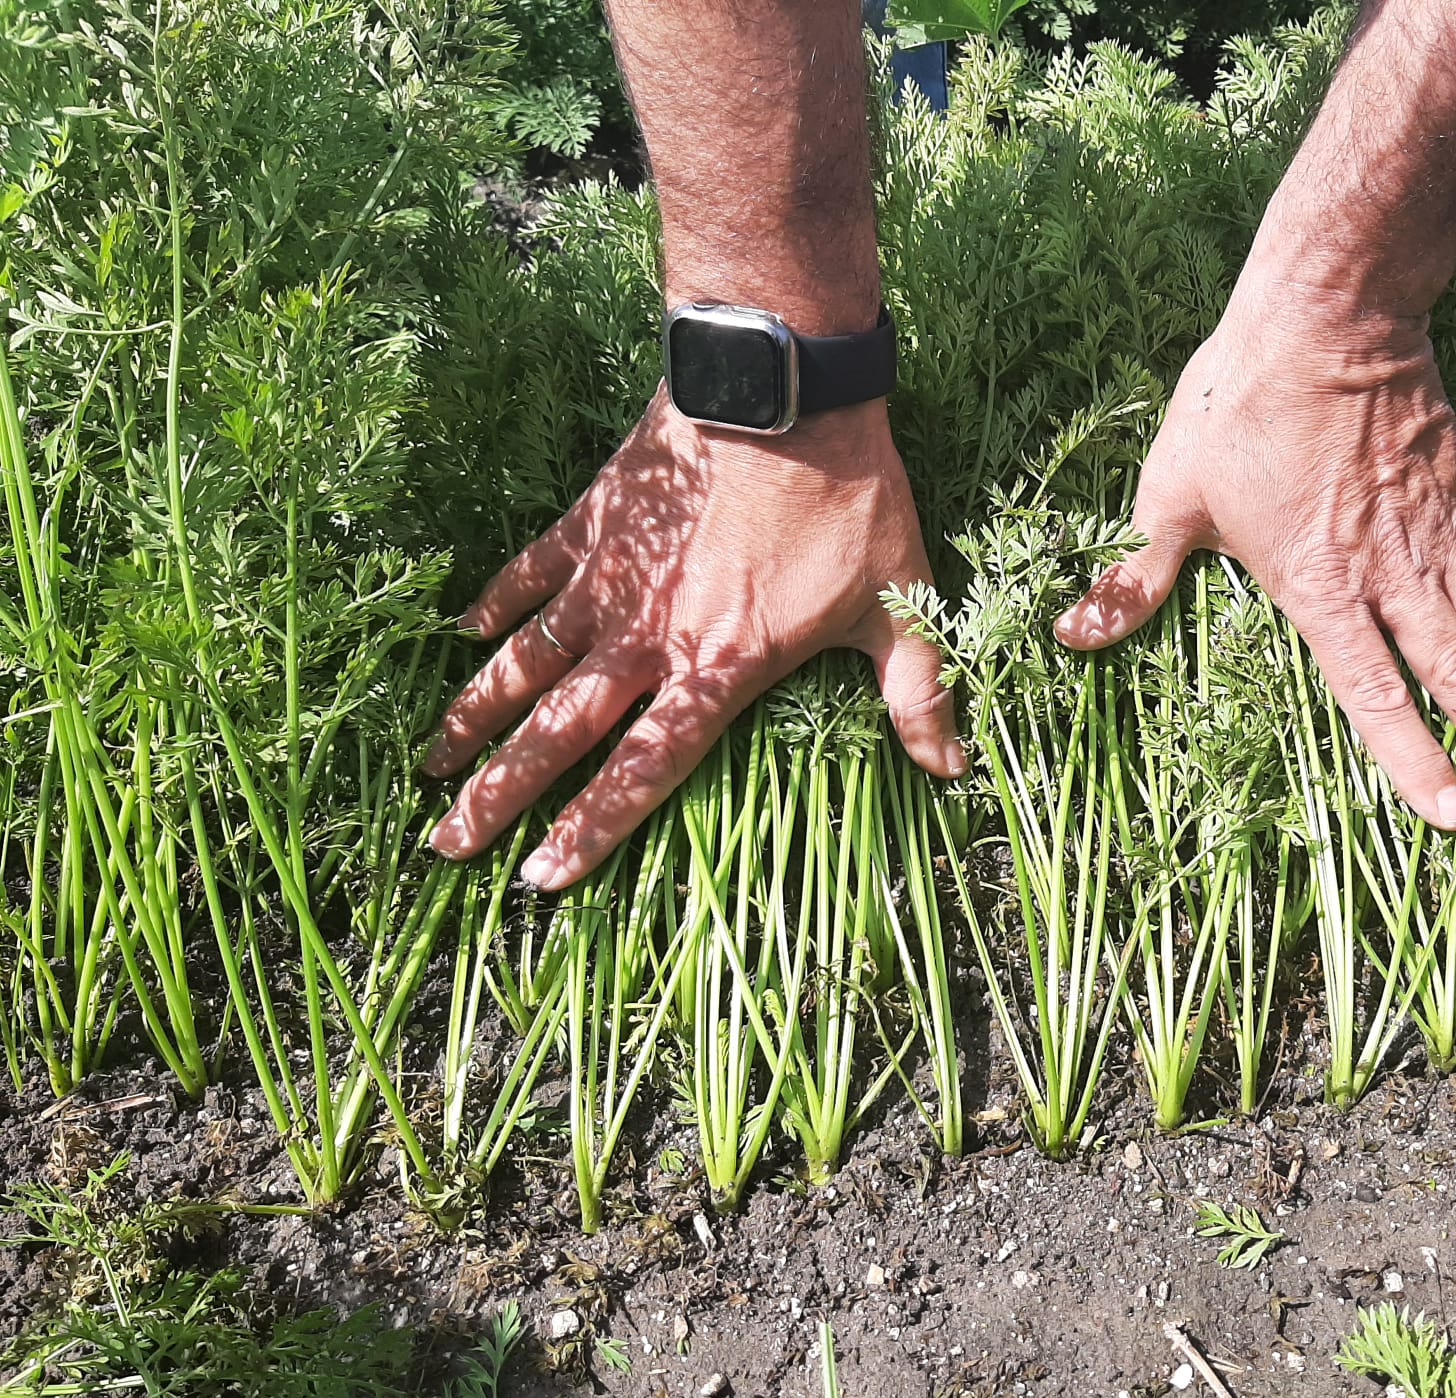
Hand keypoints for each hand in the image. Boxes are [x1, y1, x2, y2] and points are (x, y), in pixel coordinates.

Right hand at [423, 389, 963, 888]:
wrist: (787, 386)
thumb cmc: (849, 497)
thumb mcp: (900, 602)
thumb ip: (919, 692)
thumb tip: (952, 766)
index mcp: (719, 667)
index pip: (643, 769)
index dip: (591, 828)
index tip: (541, 878)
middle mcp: (648, 636)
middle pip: (558, 732)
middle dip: (499, 793)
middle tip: (445, 844)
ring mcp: (612, 577)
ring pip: (525, 661)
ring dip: (474, 713)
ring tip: (429, 760)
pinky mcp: (596, 518)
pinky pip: (531, 570)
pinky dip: (497, 604)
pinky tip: (463, 635)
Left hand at [1054, 305, 1455, 827]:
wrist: (1322, 312)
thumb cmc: (1234, 406)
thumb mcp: (1168, 497)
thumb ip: (1135, 578)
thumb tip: (1073, 636)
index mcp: (1317, 587)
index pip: (1371, 694)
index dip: (1412, 759)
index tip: (1452, 816)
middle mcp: (1389, 571)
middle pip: (1454, 674)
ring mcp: (1435, 527)